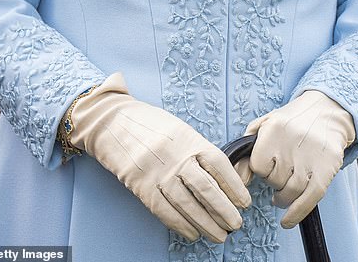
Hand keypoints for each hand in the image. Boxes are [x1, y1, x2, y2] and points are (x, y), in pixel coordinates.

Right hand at [65, 73, 250, 242]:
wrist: (113, 121)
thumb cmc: (150, 124)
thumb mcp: (179, 129)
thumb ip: (197, 150)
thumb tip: (222, 177)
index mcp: (188, 138)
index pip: (218, 165)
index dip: (234, 186)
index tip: (245, 202)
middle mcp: (175, 156)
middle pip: (206, 188)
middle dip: (224, 210)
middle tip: (236, 224)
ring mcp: (157, 172)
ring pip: (187, 204)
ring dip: (206, 223)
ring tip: (219, 235)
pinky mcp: (141, 186)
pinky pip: (165, 210)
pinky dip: (181, 224)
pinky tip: (193, 233)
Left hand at [237, 90, 354, 227]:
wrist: (327, 111)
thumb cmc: (292, 121)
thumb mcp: (266, 124)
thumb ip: (248, 147)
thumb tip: (237, 177)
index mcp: (276, 128)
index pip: (257, 164)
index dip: (260, 169)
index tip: (266, 166)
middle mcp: (293, 142)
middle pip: (274, 180)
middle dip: (274, 181)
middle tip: (279, 174)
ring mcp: (311, 157)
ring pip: (290, 192)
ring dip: (283, 199)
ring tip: (282, 195)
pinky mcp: (327, 170)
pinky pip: (309, 199)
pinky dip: (296, 214)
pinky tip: (287, 221)